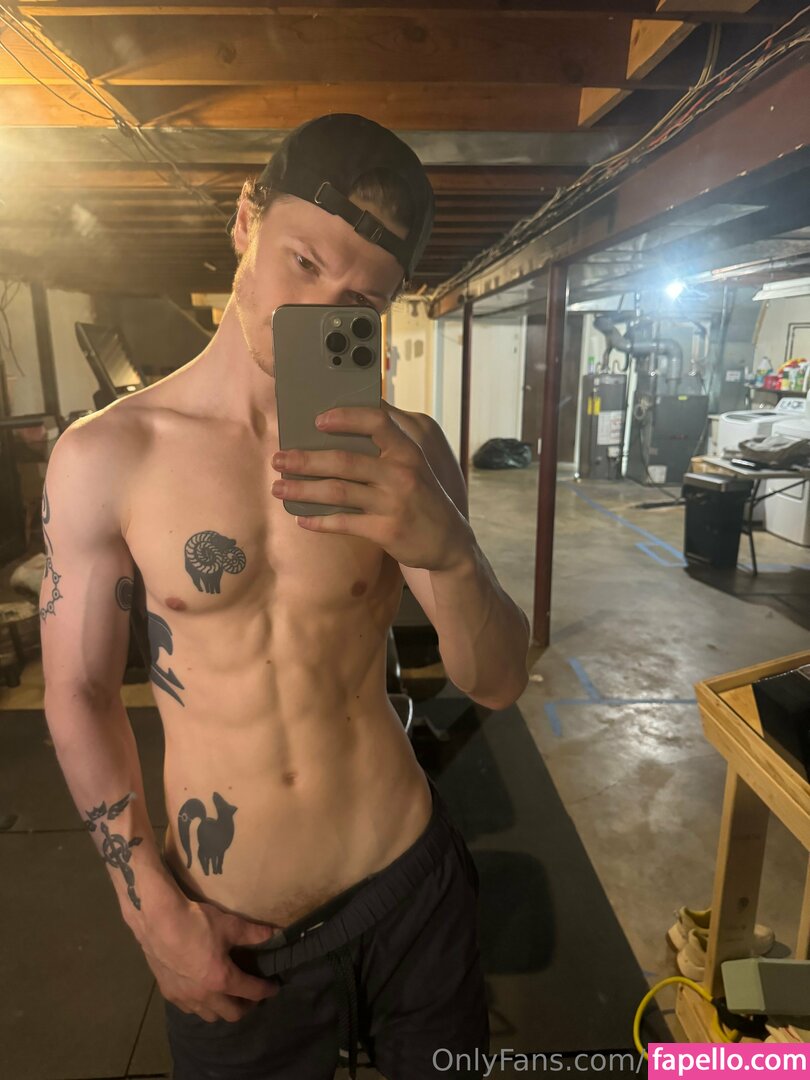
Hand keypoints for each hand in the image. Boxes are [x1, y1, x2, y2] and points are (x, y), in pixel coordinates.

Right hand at [138, 896, 280, 1021]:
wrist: (158, 921)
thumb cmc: (197, 922)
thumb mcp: (230, 924)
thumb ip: (253, 933)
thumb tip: (273, 933)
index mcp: (222, 980)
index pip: (252, 992)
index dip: (266, 990)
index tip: (273, 988)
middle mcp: (204, 996)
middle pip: (232, 1014)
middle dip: (246, 1007)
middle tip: (251, 995)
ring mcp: (184, 997)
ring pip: (209, 1016)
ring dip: (222, 1009)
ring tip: (227, 995)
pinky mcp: (168, 993)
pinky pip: (190, 1009)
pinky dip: (201, 1005)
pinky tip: (201, 991)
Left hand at [270, 404, 473, 571]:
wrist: (449, 542)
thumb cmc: (424, 498)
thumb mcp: (416, 466)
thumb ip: (388, 447)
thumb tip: (344, 429)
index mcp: (407, 452)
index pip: (376, 422)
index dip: (345, 418)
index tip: (317, 420)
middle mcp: (401, 474)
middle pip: (344, 460)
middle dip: (305, 460)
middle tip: (279, 458)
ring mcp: (393, 503)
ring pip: (338, 492)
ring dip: (303, 489)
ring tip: (279, 487)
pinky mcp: (386, 531)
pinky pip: (344, 523)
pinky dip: (319, 520)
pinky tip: (301, 518)